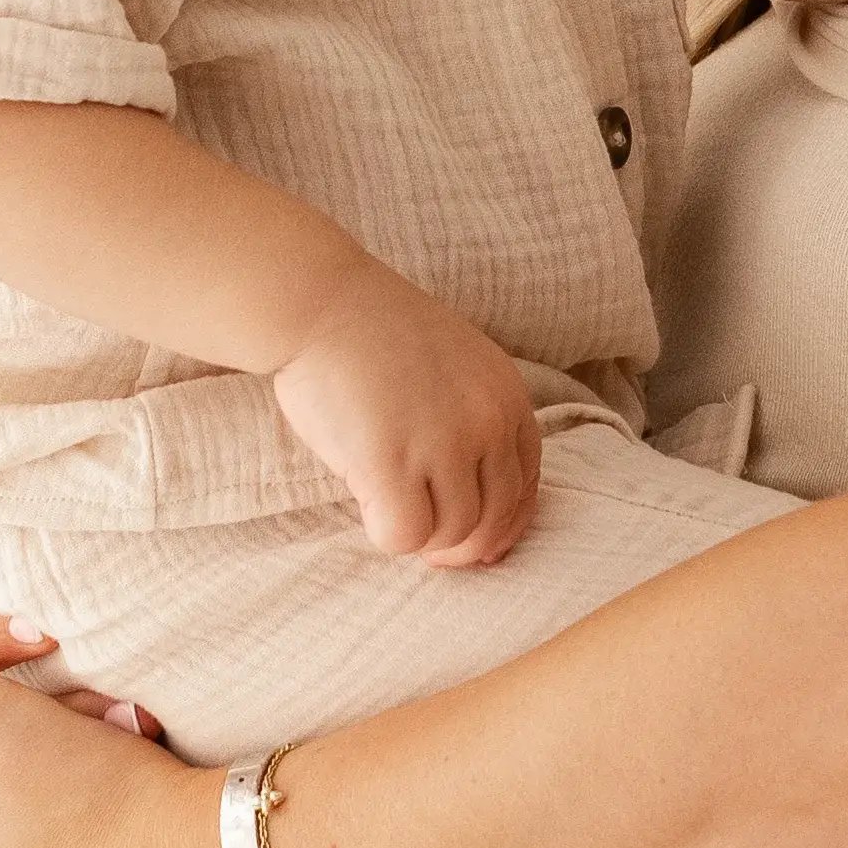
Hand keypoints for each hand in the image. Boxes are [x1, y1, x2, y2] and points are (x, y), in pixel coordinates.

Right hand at [274, 259, 543, 564]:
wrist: (320, 302)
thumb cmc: (374, 333)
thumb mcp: (456, 365)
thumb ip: (474, 420)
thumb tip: (474, 506)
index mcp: (508, 396)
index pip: (526, 484)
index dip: (502, 522)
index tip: (472, 537)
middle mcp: (487, 421)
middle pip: (495, 518)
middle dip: (463, 546)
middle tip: (430, 546)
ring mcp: (443, 443)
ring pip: (453, 533)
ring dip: (422, 536)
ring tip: (391, 512)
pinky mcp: (392, 463)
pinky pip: (405, 534)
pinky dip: (388, 535)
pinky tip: (369, 510)